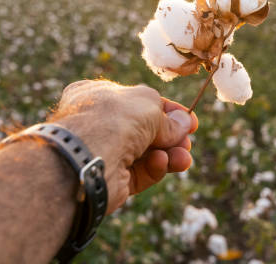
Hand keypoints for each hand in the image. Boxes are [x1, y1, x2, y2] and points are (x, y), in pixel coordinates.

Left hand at [50, 80, 196, 212]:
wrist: (84, 157)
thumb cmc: (113, 118)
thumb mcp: (148, 104)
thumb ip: (167, 117)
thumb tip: (185, 124)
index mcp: (100, 95)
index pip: (140, 102)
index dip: (168, 111)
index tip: (190, 120)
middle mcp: (100, 123)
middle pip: (146, 130)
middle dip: (172, 136)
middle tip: (188, 142)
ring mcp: (106, 152)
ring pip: (147, 153)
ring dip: (169, 154)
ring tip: (184, 159)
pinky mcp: (112, 179)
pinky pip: (141, 173)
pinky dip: (156, 168)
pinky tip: (163, 163)